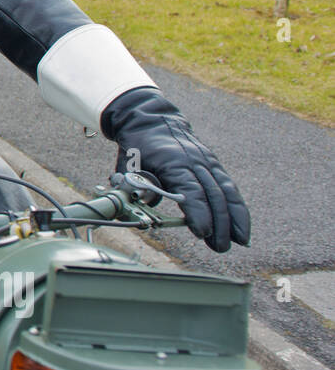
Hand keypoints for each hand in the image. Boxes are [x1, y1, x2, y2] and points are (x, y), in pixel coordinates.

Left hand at [102, 87, 249, 251]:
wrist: (152, 121)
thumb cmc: (138, 147)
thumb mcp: (128, 165)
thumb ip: (134, 187)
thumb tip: (145, 206)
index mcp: (172, 161)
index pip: (189, 190)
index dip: (197, 212)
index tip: (201, 232)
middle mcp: (195, 161)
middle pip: (213, 194)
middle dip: (219, 223)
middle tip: (220, 247)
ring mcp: (207, 162)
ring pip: (226, 191)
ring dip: (235, 218)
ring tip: (240, 242)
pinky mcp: (214, 165)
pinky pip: (229, 187)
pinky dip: (238, 208)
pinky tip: (242, 228)